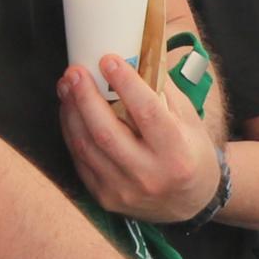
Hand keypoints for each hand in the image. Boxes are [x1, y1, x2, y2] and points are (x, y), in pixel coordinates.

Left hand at [56, 55, 222, 222]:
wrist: (191, 203)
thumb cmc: (191, 153)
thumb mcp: (188, 121)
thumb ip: (162, 91)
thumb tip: (135, 55)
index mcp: (177, 153)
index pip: (147, 113)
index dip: (125, 84)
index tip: (108, 60)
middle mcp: (150, 176)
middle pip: (106, 132)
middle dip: (85, 97)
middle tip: (75, 72)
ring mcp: (125, 191)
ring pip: (87, 147)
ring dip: (71, 112)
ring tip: (67, 86)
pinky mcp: (107, 198)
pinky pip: (81, 162)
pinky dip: (72, 133)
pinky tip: (70, 112)